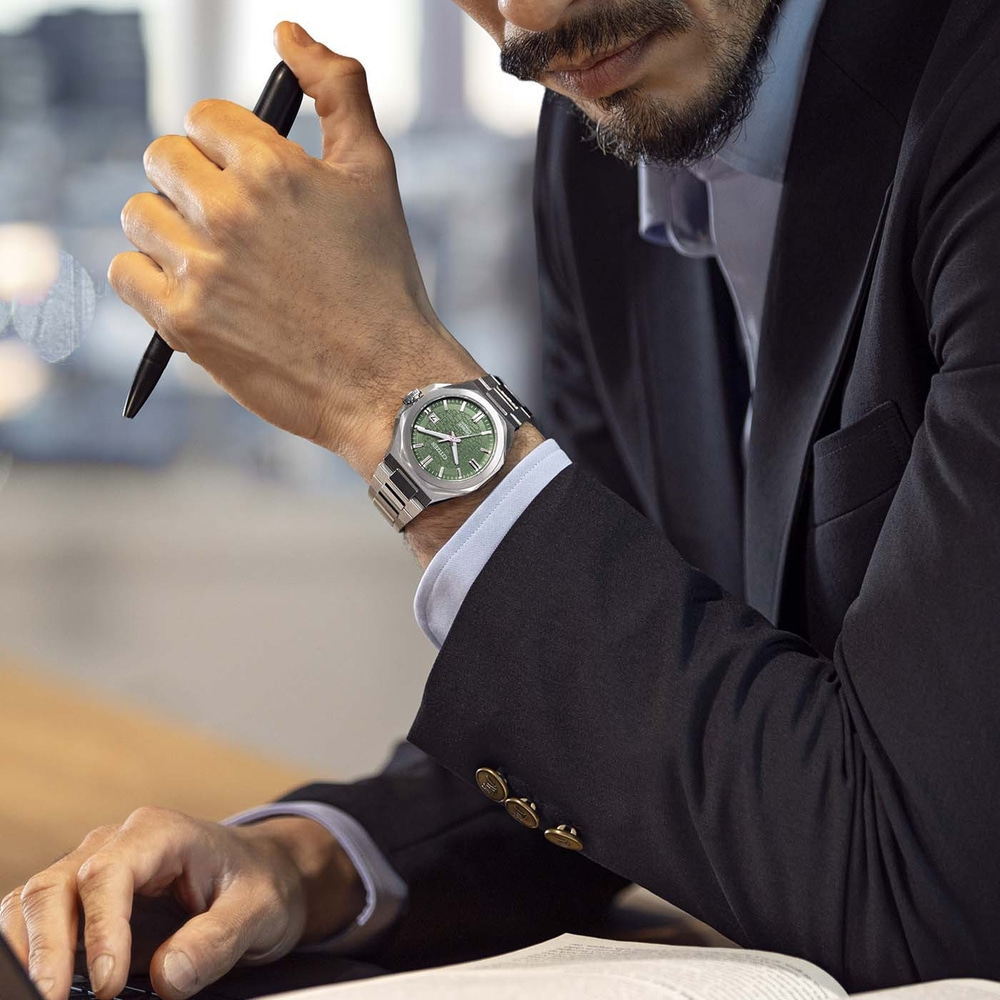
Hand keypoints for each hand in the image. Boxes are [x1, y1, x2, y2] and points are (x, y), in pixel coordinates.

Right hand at [0, 809, 363, 999]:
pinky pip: (38, 919)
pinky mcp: (83, 900)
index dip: (101, 930)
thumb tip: (168, 977)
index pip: (109, 873)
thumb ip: (218, 940)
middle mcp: (117, 842)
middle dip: (47, 948)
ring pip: (35, 900)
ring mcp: (93, 867)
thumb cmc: (260, 884)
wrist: (265, 873)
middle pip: (57, 885)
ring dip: (29, 951)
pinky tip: (45, 985)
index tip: (108, 985)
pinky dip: (31, 951)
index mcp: (161, 833)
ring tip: (41, 996)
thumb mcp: (259, 911)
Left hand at [110, 21, 480, 477]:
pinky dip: (149, 277)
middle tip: (234, 225)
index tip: (249, 182)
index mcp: (273, 166)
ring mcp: (202, 269)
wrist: (386, 380)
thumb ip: (338, 89)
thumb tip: (287, 32)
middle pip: (162, 159)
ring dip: (168, 229)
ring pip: (138, 213)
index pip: (203, 118)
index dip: (227, 147)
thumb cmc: (383, 279)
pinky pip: (126, 271)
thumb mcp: (376, 174)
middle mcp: (230, 211)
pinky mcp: (183, 323)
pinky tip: (194, 290)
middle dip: (194, 184)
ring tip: (213, 259)